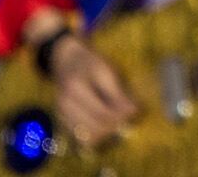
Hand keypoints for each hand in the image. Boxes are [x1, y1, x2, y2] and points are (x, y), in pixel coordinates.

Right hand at [48, 33, 137, 147]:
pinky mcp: (62, 121)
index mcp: (76, 89)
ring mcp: (62, 115)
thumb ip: (118, 92)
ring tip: (116, 120)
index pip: (102, 113)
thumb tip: (133, 111)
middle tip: (127, 117)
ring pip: (88, 137)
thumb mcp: (106, 70)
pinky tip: (104, 122)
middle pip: (95, 128)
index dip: (121, 116)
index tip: (135, 111)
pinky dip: (95, 133)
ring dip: (105, 132)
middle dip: (114, 126)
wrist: (67, 61)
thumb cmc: (90, 63)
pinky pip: (82, 137)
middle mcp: (65, 105)